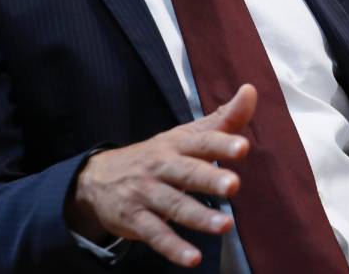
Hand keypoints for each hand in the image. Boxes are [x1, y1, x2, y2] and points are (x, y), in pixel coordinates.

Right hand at [65, 85, 257, 267]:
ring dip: (198, 217)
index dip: (222, 143)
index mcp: (177, 144)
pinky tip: (193, 258)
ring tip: (224, 226)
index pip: (202, 141)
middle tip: (234, 185)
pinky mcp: (134, 219)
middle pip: (187, 172)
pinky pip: (155, 235)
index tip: (243, 147)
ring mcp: (146, 194)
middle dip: (209, 178)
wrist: (97, 178)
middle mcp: (161, 166)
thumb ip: (224, 118)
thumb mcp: (187, 134)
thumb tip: (251, 91)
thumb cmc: (158, 155)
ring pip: (173, 206)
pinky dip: (173, 248)